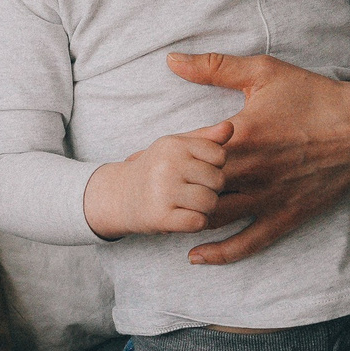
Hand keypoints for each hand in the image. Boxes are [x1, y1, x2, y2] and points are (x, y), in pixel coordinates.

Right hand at [82, 125, 231, 238]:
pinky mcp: (160, 216)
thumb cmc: (156, 169)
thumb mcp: (176, 147)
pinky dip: (196, 223)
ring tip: (189, 204)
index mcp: (173, 145)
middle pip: (218, 180)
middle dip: (211, 189)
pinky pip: (198, 222)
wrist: (120, 195)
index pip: (219, 156)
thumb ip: (205, 137)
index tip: (197, 171)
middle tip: (193, 190)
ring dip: (205, 208)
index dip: (214, 166)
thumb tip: (230, 127)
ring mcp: (163, 191)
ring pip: (210, 203)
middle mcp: (167, 165)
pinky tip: (183, 217)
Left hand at [161, 54, 349, 264]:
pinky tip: (196, 256)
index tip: (148, 156)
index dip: (164, 157)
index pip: (188, 153)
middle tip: (148, 190)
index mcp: (241, 136)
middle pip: (195, 188)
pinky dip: (220, 253)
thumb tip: (171, 59)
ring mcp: (269, 198)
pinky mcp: (287, 216)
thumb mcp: (263, 72)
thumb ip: (214, 67)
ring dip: (186, 218)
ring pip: (215, 217)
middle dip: (170, 190)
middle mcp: (252, 172)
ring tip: (162, 218)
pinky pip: (249, 242)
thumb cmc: (314, 96)